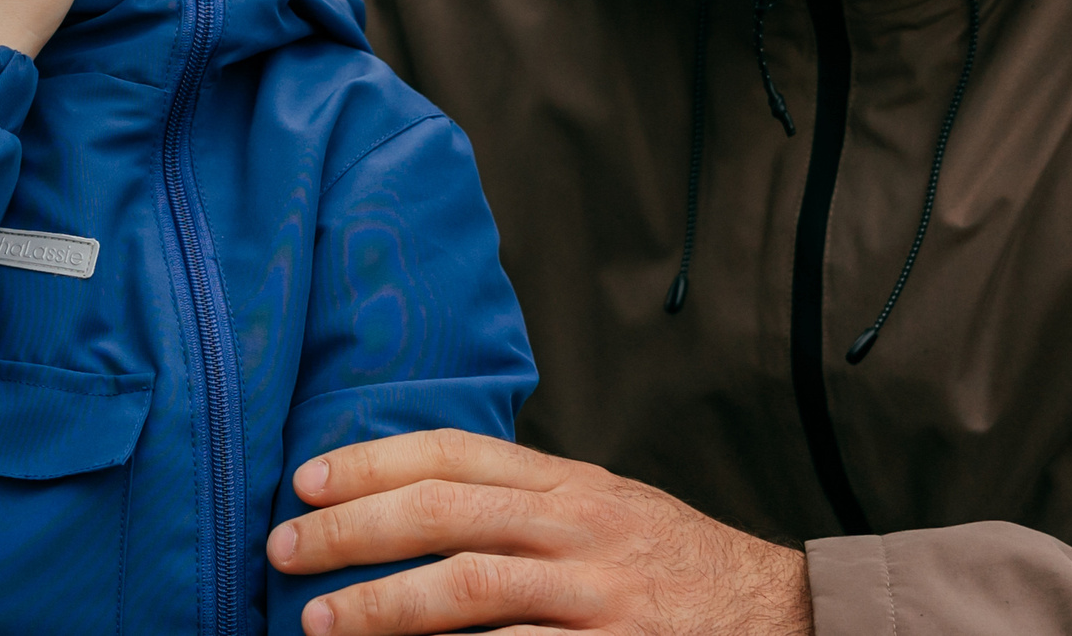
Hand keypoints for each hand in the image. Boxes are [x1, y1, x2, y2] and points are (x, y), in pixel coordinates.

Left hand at [266, 429, 811, 635]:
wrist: (786, 615)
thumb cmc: (673, 560)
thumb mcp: (603, 502)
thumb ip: (523, 493)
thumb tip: (412, 490)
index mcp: (569, 482)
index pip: (453, 452)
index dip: (371, 462)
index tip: (305, 479)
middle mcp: (579, 529)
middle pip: (444, 515)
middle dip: (353, 531)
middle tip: (285, 548)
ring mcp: (597, 598)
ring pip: (470, 589)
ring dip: (384, 606)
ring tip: (321, 621)